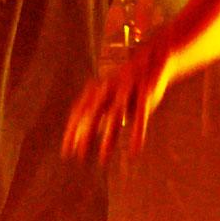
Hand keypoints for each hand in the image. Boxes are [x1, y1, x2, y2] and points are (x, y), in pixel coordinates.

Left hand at [61, 38, 173, 164]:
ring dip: (107, 140)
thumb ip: (97, 114)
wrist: (154, 60)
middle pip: (92, 113)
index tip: (66, 151)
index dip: (71, 132)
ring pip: (114, 116)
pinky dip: (137, 134)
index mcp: (97, 89)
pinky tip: (134, 151)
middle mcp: (109, 88)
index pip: (79, 112)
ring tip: (102, 160)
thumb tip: (82, 137)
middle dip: (84, 135)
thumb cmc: (127, 85)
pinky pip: (140, 116)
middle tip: (79, 156)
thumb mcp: (109, 98)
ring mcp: (127, 90)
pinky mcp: (145, 93)